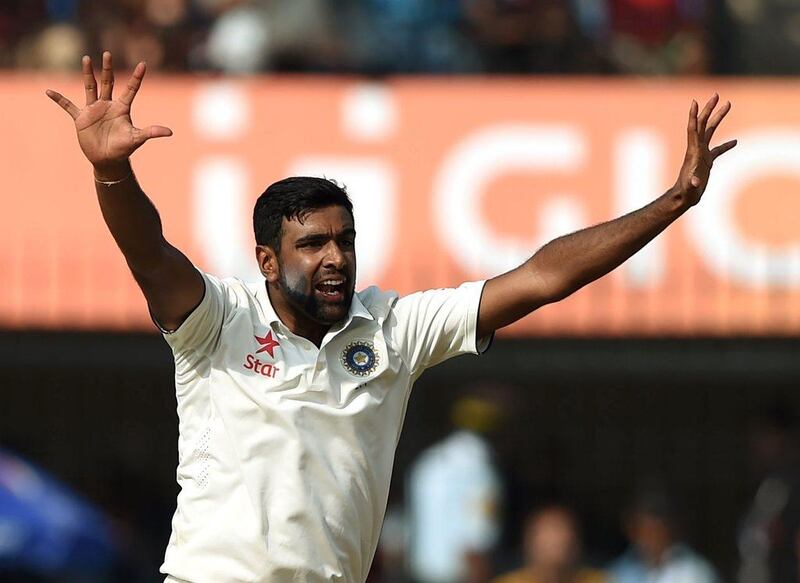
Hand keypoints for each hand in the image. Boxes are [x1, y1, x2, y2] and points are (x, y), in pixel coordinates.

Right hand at [46, 51, 171, 179]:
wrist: (108, 160)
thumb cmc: (123, 149)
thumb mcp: (137, 139)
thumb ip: (151, 132)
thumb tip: (170, 132)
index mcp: (122, 109)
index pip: (131, 90)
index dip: (137, 78)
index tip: (143, 64)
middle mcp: (108, 106)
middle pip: (108, 83)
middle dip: (108, 69)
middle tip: (108, 53)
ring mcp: (93, 110)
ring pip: (90, 88)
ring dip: (87, 74)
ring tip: (86, 58)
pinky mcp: (81, 119)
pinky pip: (68, 107)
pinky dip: (59, 100)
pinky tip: (49, 91)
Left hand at [673, 94, 736, 206]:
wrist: (685, 198)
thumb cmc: (687, 192)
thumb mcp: (690, 187)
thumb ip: (693, 182)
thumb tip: (696, 181)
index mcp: (693, 151)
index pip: (693, 129)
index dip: (694, 115)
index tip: (695, 101)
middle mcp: (697, 149)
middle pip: (704, 124)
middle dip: (709, 109)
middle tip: (716, 94)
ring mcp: (702, 154)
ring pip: (711, 131)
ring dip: (718, 117)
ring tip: (728, 104)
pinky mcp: (707, 161)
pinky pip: (718, 149)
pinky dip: (726, 145)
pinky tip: (735, 141)